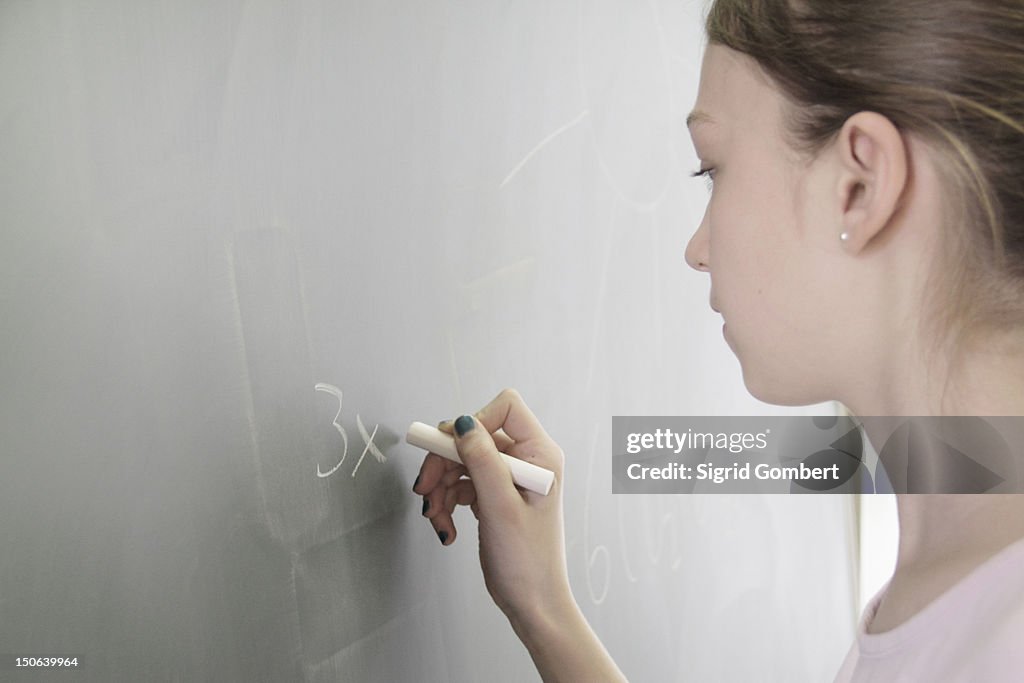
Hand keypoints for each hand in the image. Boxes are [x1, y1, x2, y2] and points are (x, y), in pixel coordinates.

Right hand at [412, 388, 570, 622]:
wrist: (531, 602)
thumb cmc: (527, 561)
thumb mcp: (500, 507)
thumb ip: (482, 460)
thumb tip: (463, 422)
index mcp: (540, 454)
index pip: (505, 408)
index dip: (474, 422)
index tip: (452, 448)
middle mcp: (526, 460)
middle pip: (473, 436)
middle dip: (445, 462)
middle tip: (425, 489)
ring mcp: (508, 478)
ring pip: (461, 461)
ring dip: (441, 488)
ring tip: (436, 519)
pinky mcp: (494, 494)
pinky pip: (461, 483)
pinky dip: (447, 502)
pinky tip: (447, 528)